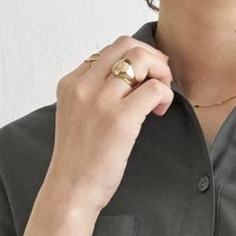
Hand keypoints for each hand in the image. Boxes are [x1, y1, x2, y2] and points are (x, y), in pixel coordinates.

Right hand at [48, 36, 174, 216]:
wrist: (71, 190)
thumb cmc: (79, 160)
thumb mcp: (76, 116)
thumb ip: (93, 94)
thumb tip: (130, 80)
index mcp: (71, 83)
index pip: (108, 51)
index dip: (132, 62)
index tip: (141, 82)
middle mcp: (83, 86)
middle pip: (125, 45)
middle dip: (150, 58)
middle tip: (159, 81)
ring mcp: (101, 100)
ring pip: (141, 59)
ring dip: (161, 73)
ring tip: (160, 97)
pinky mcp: (121, 118)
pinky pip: (154, 88)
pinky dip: (165, 95)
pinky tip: (160, 112)